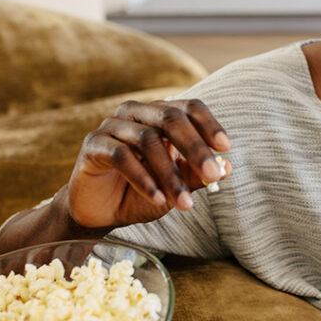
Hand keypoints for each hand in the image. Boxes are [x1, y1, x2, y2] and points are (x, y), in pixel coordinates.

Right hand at [67, 99, 230, 228]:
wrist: (101, 212)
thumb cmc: (140, 193)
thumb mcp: (174, 187)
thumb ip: (195, 175)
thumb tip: (226, 167)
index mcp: (160, 115)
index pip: (189, 108)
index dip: (209, 124)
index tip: (225, 146)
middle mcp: (137, 113)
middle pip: (170, 118)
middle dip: (194, 148)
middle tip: (211, 175)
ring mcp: (113, 126)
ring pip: (147, 140)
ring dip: (169, 174)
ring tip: (183, 202)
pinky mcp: (94, 144)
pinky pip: (121, 156)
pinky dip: (143, 179)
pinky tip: (156, 198)